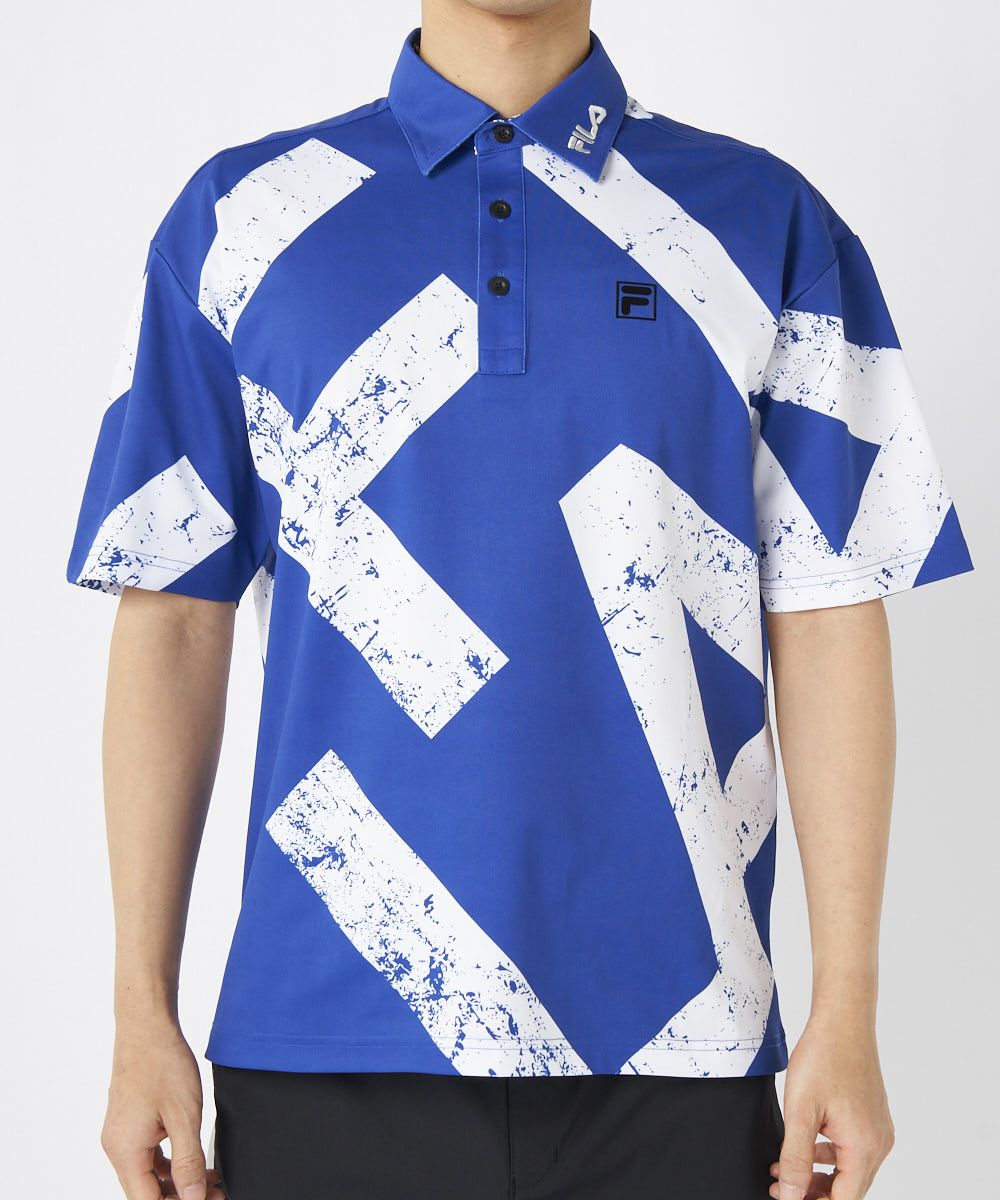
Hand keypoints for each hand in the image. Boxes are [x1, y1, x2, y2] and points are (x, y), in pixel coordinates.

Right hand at [101, 1019, 225, 1198]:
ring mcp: (121, 1135)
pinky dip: (170, 1163)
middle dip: (182, 1197)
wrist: (146, 1026)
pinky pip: (148, 1156)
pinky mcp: (129, 1124)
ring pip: (148, 1175)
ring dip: (178, 1182)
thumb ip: (188, 1161)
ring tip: (212, 1182)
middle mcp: (117, 1148)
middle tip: (216, 1193)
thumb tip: (193, 1198)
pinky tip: (194, 1161)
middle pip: (147, 1192)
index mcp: (125, 1152)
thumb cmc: (163, 1063)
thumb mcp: (185, 1116)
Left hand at [769, 1013, 894, 1199]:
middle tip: (780, 1187)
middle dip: (814, 1193)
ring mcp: (878, 1130)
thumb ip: (795, 1158)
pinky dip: (829, 1154)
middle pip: (849, 1188)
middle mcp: (878, 1143)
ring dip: (819, 1174)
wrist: (843, 1021)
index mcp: (864, 1148)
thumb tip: (790, 1195)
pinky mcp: (872, 1117)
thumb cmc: (824, 1058)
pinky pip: (853, 1149)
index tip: (787, 1198)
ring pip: (850, 1169)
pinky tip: (805, 1146)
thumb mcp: (800, 1111)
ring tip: (784, 1168)